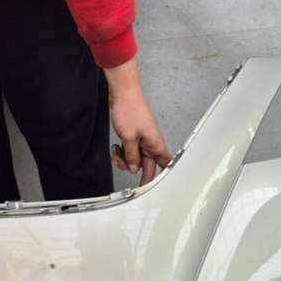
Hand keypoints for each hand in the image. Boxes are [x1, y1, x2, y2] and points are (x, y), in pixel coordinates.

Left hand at [104, 58, 171, 185]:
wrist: (123, 93)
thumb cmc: (130, 109)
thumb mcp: (129, 138)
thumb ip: (132, 156)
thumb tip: (134, 168)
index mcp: (155, 144)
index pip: (164, 165)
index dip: (159, 177)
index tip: (151, 188)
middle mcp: (151, 143)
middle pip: (146, 164)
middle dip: (133, 167)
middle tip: (125, 169)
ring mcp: (142, 139)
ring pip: (135, 158)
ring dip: (124, 159)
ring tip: (116, 151)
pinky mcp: (134, 135)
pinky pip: (129, 150)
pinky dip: (122, 151)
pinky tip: (116, 145)